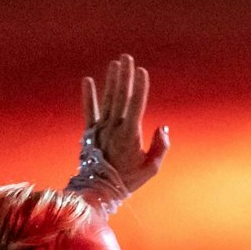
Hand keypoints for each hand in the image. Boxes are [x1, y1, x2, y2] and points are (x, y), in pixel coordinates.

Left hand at [75, 54, 169, 201]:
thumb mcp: (151, 168)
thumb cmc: (128, 181)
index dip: (140, 87)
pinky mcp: (89, 132)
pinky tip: (87, 81)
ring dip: (111, 80)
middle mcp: (113, 128)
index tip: (142, 71)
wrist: (98, 191)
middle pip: (121, 96)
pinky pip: (89, 110)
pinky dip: (88, 96)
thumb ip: (160, 147)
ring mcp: (100, 129)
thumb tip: (163, 127)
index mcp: (129, 134)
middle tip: (127, 58)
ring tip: (115, 63)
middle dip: (125, 76)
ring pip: (107, 100)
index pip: (136, 105)